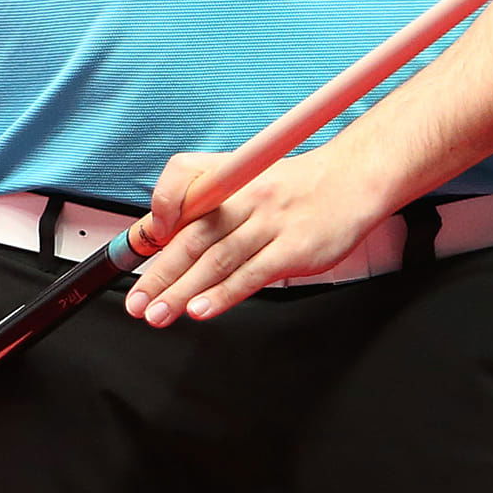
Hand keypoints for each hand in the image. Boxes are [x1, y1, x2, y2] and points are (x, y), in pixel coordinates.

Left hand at [125, 146, 384, 326]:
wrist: (354, 179)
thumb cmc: (300, 185)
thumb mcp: (254, 179)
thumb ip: (216, 203)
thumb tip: (173, 237)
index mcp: (231, 177)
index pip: (182, 184)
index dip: (158, 214)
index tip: (142, 249)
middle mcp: (246, 197)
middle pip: (193, 236)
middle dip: (160, 273)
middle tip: (137, 303)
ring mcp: (269, 222)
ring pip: (217, 260)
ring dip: (182, 290)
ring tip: (158, 315)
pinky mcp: (292, 248)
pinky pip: (251, 274)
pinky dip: (223, 294)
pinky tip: (200, 310)